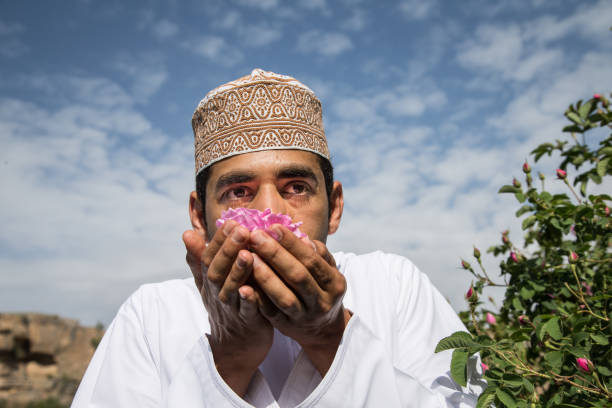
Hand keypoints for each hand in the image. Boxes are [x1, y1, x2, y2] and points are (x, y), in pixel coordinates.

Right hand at [183, 221, 272, 395]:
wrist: (236, 345)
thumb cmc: (226, 305)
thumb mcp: (208, 281)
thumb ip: (199, 258)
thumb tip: (186, 232)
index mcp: (210, 280)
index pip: (210, 256)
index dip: (219, 239)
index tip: (231, 221)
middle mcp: (217, 293)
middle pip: (217, 270)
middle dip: (228, 250)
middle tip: (241, 230)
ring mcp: (231, 309)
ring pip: (231, 289)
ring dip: (237, 272)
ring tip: (247, 255)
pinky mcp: (247, 323)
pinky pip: (247, 311)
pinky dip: (248, 301)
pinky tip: (252, 290)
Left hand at [248, 225, 350, 374]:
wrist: (322, 329)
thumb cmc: (321, 290)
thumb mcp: (328, 272)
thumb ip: (318, 254)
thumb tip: (303, 237)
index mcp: (335, 283)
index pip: (312, 259)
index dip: (292, 243)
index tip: (273, 227)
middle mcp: (322, 301)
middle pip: (298, 276)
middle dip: (275, 254)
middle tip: (255, 236)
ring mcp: (305, 317)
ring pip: (284, 296)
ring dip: (265, 275)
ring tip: (248, 256)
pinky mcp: (287, 327)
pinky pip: (271, 312)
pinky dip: (257, 298)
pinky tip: (244, 283)